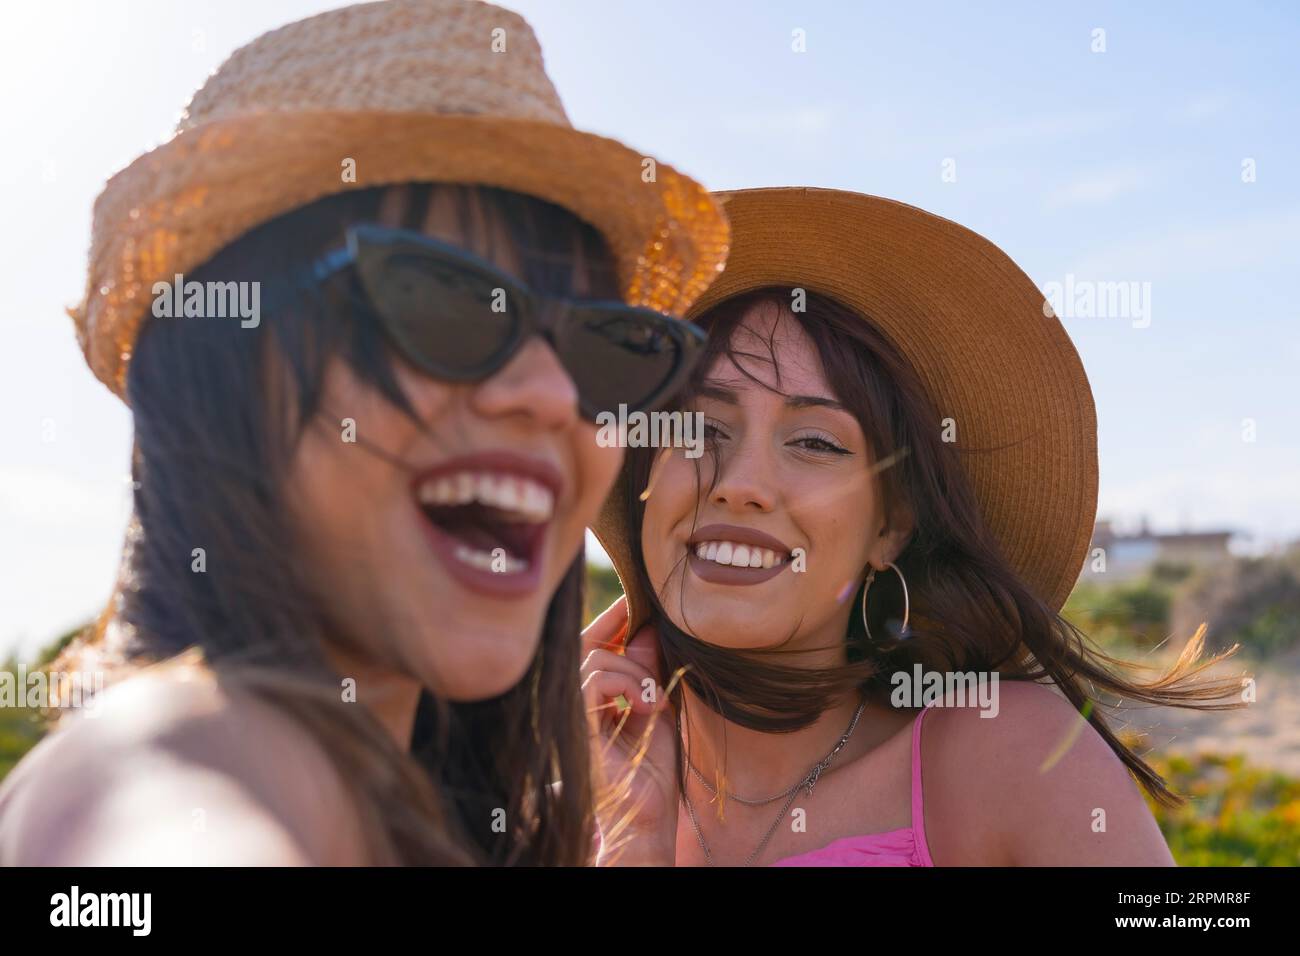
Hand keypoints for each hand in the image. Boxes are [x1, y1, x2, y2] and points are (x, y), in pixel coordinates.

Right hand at [581, 595, 678, 864]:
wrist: (648, 815)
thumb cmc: (652, 771)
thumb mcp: (657, 708)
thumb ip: (648, 670)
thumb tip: (648, 627)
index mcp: (592, 701)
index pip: (592, 648)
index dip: (611, 620)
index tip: (635, 600)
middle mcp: (576, 705)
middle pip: (589, 646)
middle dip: (619, 628)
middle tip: (648, 627)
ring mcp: (572, 714)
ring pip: (596, 660)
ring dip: (636, 671)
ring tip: (656, 698)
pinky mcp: (576, 725)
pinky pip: (595, 679)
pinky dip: (628, 684)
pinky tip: (649, 706)